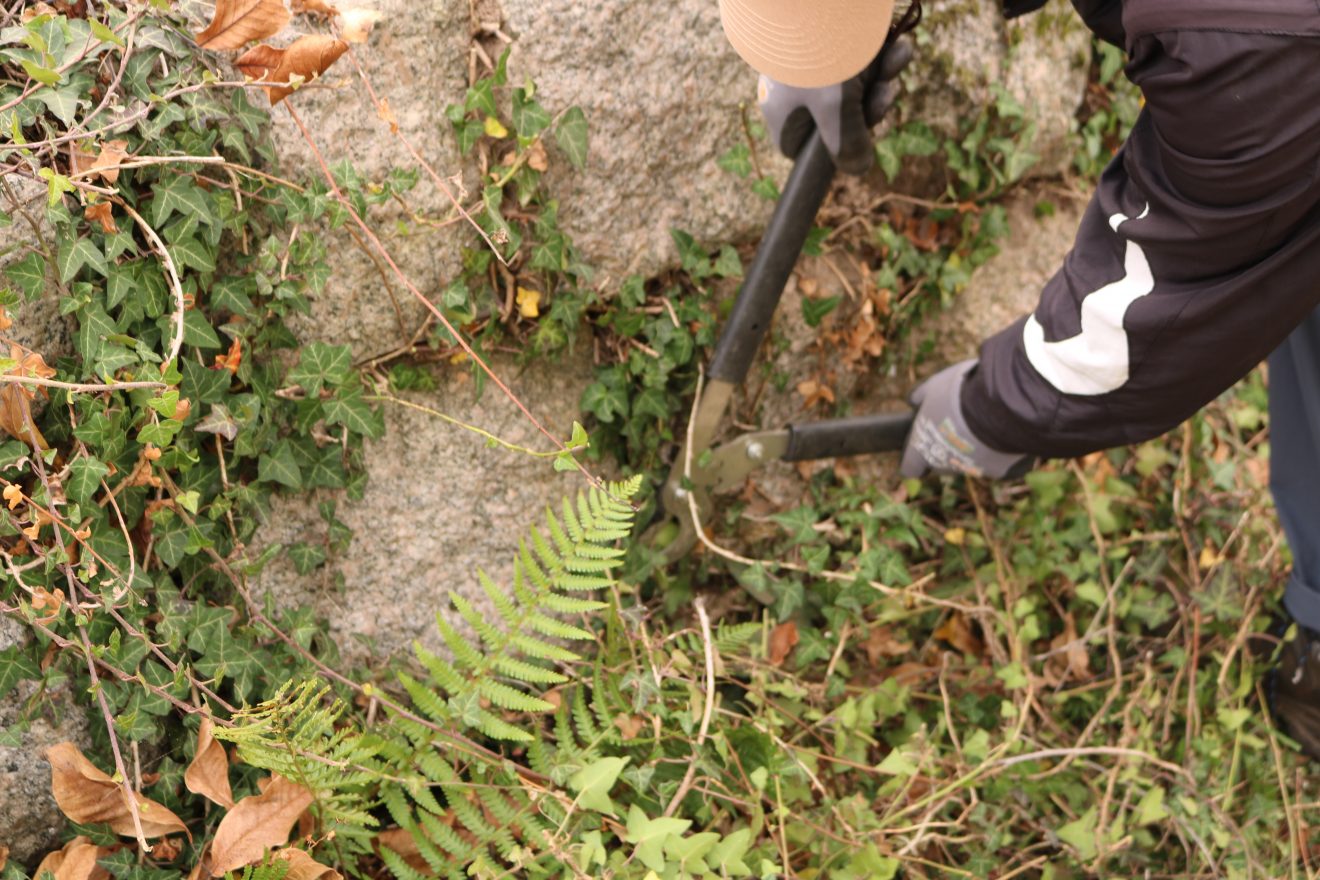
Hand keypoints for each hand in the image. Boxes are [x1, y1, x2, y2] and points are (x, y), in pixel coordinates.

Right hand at [758, 38, 912, 174]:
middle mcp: (791, 86)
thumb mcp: (837, 110)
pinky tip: (894, 43)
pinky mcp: (828, 36)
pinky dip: (879, 52)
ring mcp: (809, 60)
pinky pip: (856, 55)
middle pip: (835, 116)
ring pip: (851, 83)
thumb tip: (858, 170)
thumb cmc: (820, 55)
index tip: (855, 144)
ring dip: (880, 76)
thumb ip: (849, 144)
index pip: (799, 147)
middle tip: (885, 95)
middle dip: (867, 107)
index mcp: (781, 109)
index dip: (828, 152)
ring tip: (898, 58)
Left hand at [900, 360, 1033, 478]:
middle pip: (942, 463)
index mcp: (922, 450)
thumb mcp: (935, 386)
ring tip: (984, 420)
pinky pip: (997, 460)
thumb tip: (912, 401)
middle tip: (959, 422)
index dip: (915, 458)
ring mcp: (972, 470)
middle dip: (948, 446)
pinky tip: (1004, 429)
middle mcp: (945, 466)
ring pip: (970, 461)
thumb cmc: (962, 393)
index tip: (922, 446)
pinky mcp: (999, 470)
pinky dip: (999, 448)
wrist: (1002, 403)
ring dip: (974, 447)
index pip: (911, 467)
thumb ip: (920, 396)